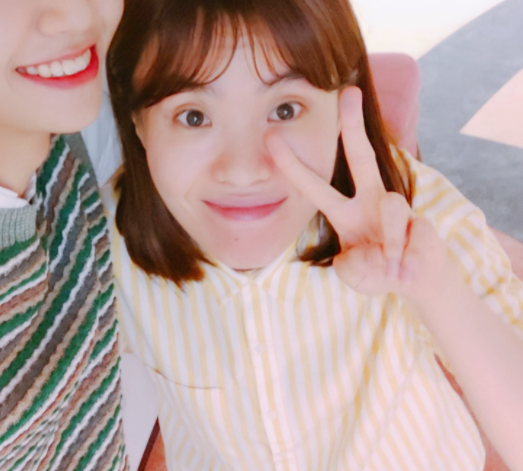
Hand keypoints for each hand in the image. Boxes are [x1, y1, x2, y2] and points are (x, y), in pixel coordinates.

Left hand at [266, 87, 457, 304]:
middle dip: (353, 125)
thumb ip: (354, 267)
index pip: (314, 185)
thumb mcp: (356, 275)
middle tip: (348, 92)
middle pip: (360, 155)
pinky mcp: (422, 219)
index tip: (273, 137)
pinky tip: (408, 266)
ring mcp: (397, 207)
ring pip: (391, 207)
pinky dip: (407, 258)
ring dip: (389, 241)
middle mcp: (369, 201)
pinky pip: (412, 234)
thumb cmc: (377, 272)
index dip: (293, 165)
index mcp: (344, 212)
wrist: (417, 282)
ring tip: (391, 266)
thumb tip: (373, 252)